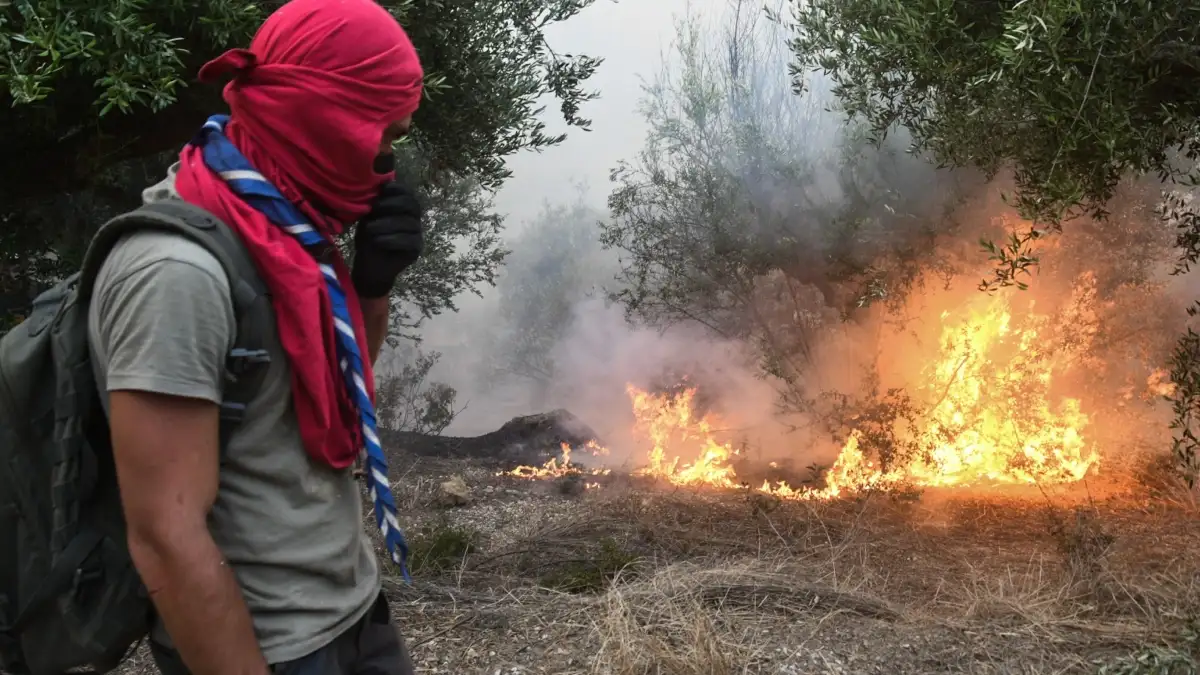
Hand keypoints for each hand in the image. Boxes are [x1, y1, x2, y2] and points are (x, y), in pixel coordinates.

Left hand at [350, 180, 423, 298]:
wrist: (370, 266)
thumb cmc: (368, 239)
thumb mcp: (368, 217)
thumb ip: (375, 203)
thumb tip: (378, 185)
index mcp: (403, 209)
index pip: (408, 193)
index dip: (398, 189)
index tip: (383, 189)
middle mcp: (414, 219)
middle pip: (413, 205)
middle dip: (392, 204)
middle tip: (375, 209)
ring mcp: (417, 234)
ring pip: (409, 223)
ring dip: (387, 224)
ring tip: (370, 229)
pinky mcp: (416, 249)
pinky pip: (409, 241)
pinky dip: (392, 240)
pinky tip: (379, 241)